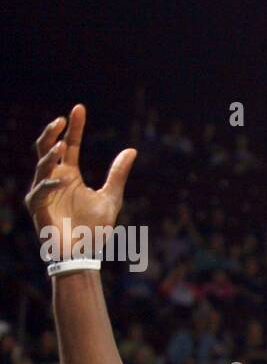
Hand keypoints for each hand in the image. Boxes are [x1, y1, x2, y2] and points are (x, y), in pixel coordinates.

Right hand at [25, 105, 135, 249]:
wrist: (84, 255)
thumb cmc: (94, 230)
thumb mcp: (111, 197)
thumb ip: (117, 174)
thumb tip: (132, 149)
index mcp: (69, 175)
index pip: (70, 145)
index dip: (74, 127)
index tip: (79, 108)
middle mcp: (54, 179)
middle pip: (48, 148)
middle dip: (52, 132)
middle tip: (62, 120)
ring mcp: (44, 192)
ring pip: (41, 165)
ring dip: (50, 154)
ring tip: (63, 144)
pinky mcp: (37, 207)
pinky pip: (39, 191)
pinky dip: (49, 186)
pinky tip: (61, 183)